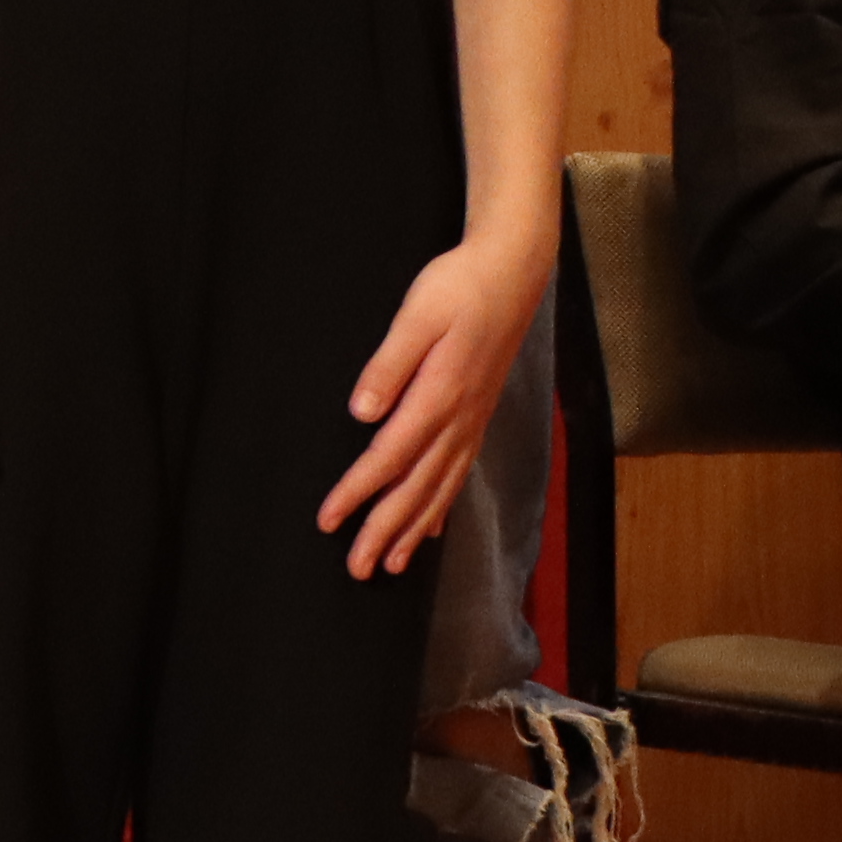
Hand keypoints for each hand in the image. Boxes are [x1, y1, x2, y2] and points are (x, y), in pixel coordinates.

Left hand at [320, 226, 550, 579]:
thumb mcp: (418, 314)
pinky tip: (432, 526)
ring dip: (414, 528)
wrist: (512, 272)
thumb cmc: (459, 287)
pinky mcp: (478, 414)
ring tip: (393, 564)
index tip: (329, 520)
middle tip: (358, 569)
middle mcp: (459, 418)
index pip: (389, 456)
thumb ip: (389, 365)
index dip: (358, 492)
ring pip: (441, 487)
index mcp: (439, 395)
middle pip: (416, 486)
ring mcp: (473, 420)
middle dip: (386, 530)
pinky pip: (459, 472)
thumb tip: (361, 413)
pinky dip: (443, 504)